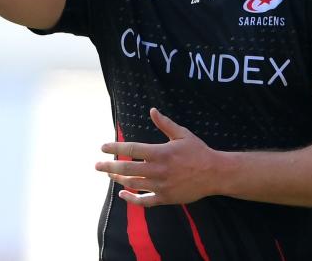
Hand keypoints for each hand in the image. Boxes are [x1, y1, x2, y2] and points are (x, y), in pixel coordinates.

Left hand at [96, 108, 218, 206]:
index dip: (115, 148)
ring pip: (133, 184)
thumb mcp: (182, 134)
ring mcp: (160, 186)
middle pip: (127, 169)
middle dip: (109, 166)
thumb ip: (165, 124)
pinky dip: (131, 199)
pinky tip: (122, 194)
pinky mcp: (165, 198)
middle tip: (97, 165)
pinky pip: (144, 201)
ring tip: (110, 174)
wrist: (214, 173)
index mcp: (160, 153)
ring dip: (118, 179)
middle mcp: (157, 170)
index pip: (131, 150)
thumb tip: (152, 110)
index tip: (102, 147)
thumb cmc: (198, 151)